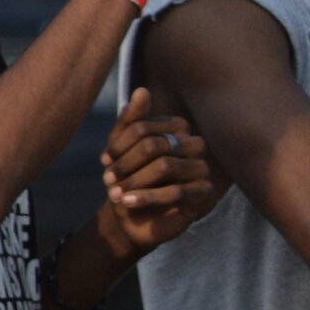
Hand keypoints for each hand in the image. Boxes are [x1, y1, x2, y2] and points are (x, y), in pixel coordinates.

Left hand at [94, 90, 216, 259]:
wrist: (132, 219)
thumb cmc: (127, 180)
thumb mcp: (120, 151)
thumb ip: (130, 122)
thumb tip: (142, 90)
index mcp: (176, 130)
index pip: (144, 127)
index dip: (120, 144)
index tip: (104, 161)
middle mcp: (194, 145)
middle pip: (154, 145)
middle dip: (126, 164)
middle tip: (108, 179)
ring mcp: (202, 169)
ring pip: (166, 166)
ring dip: (134, 182)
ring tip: (116, 194)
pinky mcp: (205, 194)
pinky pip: (177, 191)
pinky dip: (148, 197)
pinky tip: (128, 202)